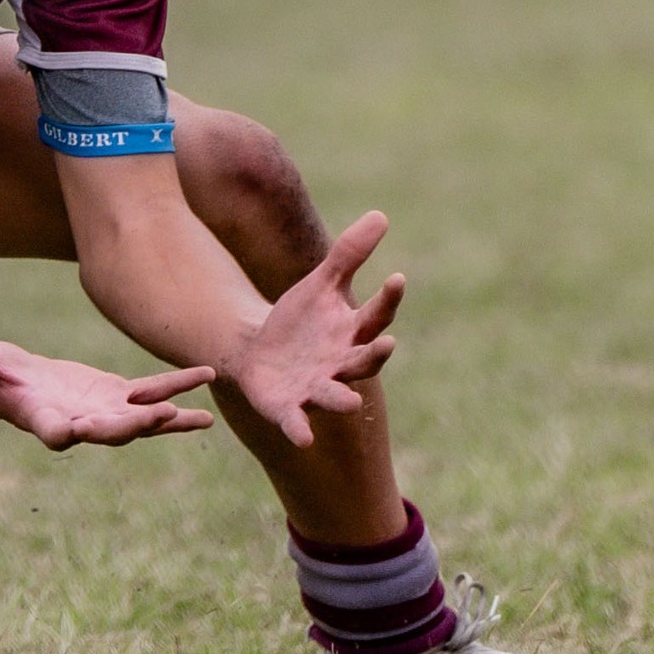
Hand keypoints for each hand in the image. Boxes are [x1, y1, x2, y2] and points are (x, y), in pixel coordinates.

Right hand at [0, 338, 215, 450]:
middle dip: (135, 426)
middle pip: (108, 431)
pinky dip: (176, 391)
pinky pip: (151, 395)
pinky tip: (203, 384)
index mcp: (42, 420)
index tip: (73, 433)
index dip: (66, 432)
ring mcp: (101, 413)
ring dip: (169, 418)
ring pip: (140, 420)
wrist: (12, 379)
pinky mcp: (117, 397)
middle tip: (160, 418)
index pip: (55, 432)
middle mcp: (78, 424)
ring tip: (201, 419)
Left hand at [225, 210, 405, 449]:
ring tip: (352, 404)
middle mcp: (339, 364)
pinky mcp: (287, 408)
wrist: (257, 351)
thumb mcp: (319, 283)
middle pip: (364, 361)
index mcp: (350, 333)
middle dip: (375, 355)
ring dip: (342, 399)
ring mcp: (315, 388)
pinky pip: (296, 422)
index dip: (387, 298)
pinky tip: (303, 438)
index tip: (396, 277)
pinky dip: (299, 429)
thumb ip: (349, 254)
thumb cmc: (298, 319)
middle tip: (388, 343)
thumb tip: (381, 215)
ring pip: (335, 396)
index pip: (376, 315)